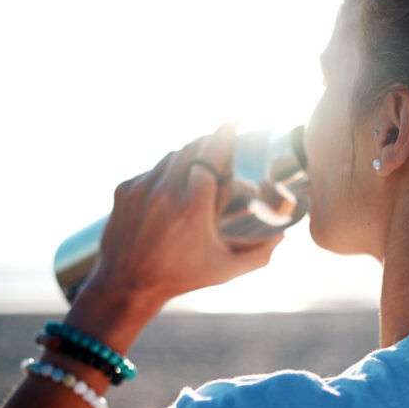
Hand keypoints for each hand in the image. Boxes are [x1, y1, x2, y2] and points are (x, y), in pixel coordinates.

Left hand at [92, 123, 283, 304]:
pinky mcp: (125, 190)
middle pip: (191, 149)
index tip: (233, 123)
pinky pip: (152, 170)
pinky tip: (176, 183)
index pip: (210, 155)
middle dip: (208, 141)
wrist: (126, 284)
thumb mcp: (225, 270)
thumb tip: (283, 237)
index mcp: (193, 207)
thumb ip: (259, 254)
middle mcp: (165, 192)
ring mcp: (141, 188)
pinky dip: (167, 172)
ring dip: (188, 156)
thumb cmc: (180, 278)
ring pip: (170, 157)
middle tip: (222, 140)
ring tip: (201, 162)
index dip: (223, 135)